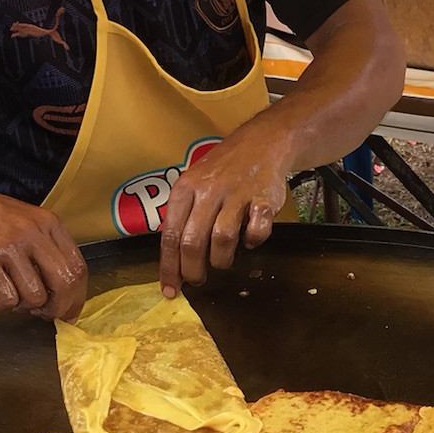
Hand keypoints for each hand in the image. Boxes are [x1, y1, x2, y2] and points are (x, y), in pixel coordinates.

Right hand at [0, 171, 86, 319]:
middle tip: (41, 315)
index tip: (67, 312)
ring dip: (20, 306)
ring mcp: (8, 245)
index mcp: (46, 223)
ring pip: (34, 297)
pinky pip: (5, 300)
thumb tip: (59, 292)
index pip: (78, 267)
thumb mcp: (19, 221)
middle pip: (64, 285)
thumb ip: (41, 249)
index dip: (76, 297)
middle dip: (56, 309)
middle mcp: (32, 232)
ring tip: (4, 292)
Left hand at [159, 121, 293, 294]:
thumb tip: (173, 260)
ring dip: (221, 260)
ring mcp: (237, 194)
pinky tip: (248, 240)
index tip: (170, 290)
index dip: (169, 267)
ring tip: (222, 262)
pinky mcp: (264, 199)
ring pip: (222, 239)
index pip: (170, 235)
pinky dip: (253, 242)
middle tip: (197, 280)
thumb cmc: (222, 170)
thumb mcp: (193, 183)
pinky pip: (257, 231)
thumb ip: (182, 216)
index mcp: (185, 189)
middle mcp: (208, 191)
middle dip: (192, 270)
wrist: (262, 142)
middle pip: (193, 242)